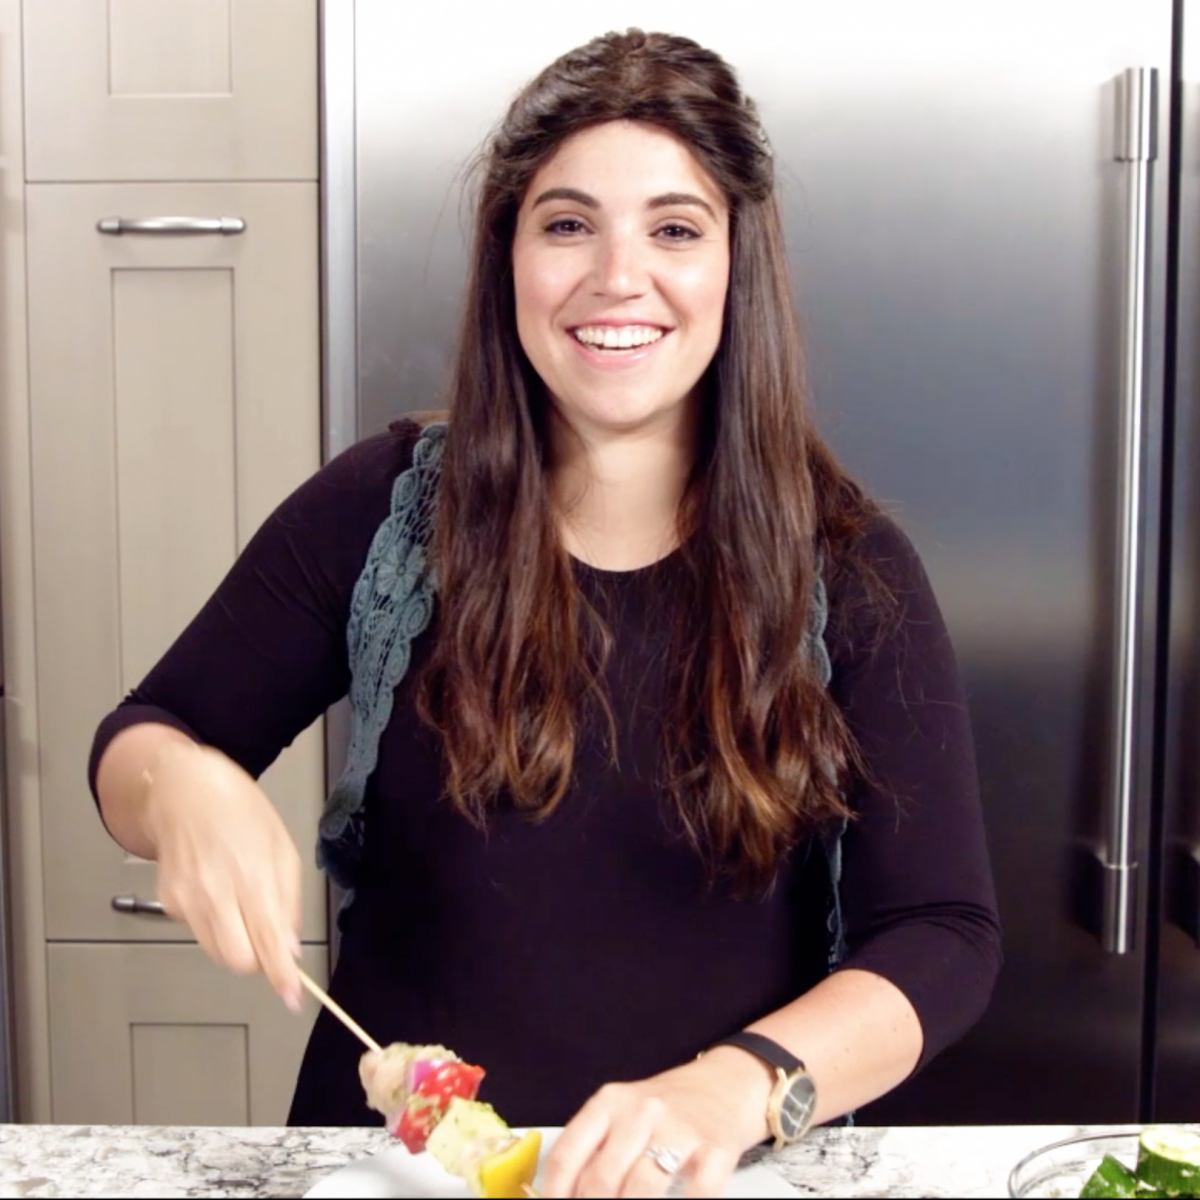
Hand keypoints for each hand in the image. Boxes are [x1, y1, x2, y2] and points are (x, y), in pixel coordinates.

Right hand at [142, 740, 303, 1009]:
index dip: (280, 974)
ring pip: (217, 951)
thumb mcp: (282, 847)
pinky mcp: (168, 903)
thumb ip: (288, 901)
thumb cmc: (241, 812)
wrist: (185, 790)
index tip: (292, 997)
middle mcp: (215, 891)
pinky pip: (200, 931)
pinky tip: (219, 890)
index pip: (267, 939)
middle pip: (237, 958)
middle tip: (269, 942)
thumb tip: (289, 949)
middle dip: (258, 961)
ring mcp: (186, 899)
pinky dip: (216, 922)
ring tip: (243, 904)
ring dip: (237, 942)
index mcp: (251, 874)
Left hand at [539, 1048, 772, 1197]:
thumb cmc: (666, 1108)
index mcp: (610, 1102)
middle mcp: (642, 1112)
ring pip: (642, 1189)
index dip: (556, 1193)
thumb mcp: (622, 1114)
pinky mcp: (716, 1149)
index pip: (568, 1154)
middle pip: (602, 1179)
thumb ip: (594, 1149)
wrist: (724, 1085)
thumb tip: (564, 1195)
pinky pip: (698, 1193)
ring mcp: (679, 1130)